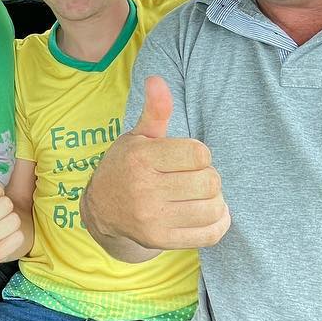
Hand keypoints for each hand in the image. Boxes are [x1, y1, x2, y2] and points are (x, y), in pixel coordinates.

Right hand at [82, 76, 229, 261]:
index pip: (199, 153)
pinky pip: (210, 234)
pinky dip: (218, 223)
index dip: (200, 154)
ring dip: (216, 201)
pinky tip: (209, 214)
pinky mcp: (161, 240)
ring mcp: (153, 219)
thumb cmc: (126, 167)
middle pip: (210, 181)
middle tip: (195, 178)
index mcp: (141, 158)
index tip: (188, 158)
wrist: (102, 210)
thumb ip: (154, 110)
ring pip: (213, 208)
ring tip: (202, 196)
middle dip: (209, 177)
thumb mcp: (137, 136)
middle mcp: (144, 189)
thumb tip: (156, 80)